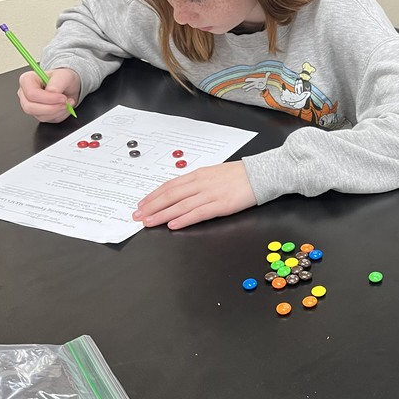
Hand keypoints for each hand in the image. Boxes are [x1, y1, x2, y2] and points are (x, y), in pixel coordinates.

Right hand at [17, 68, 80, 122]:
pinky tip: (64, 107)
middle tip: (65, 102)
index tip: (62, 98)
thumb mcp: (64, 75)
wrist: (69, 87)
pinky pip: (48, 119)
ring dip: (58, 111)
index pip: (31, 94)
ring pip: (40, 116)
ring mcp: (30, 105)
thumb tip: (52, 91)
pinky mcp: (38, 114)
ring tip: (67, 103)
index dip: (48, 98)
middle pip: (30, 108)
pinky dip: (59, 115)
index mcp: (27, 80)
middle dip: (52, 108)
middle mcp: (25, 93)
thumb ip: (57, 82)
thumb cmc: (63, 79)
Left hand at [133, 161, 256, 229]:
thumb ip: (197, 182)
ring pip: (180, 205)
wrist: (260, 174)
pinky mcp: (221, 205)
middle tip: (138, 216)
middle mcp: (201, 183)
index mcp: (198, 175)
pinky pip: (198, 213)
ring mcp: (211, 194)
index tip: (142, 204)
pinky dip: (184, 219)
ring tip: (149, 222)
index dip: (153, 196)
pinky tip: (173, 225)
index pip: (170, 185)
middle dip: (152, 206)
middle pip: (170, 196)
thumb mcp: (213, 173)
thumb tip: (180, 191)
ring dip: (162, 215)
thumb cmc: (239, 175)